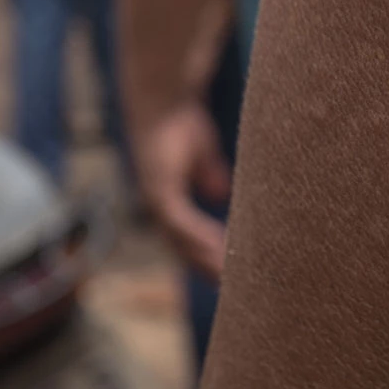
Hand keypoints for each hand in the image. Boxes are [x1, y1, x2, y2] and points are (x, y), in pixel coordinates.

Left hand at [136, 102, 231, 280]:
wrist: (161, 100)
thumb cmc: (179, 122)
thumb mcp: (202, 153)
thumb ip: (208, 173)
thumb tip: (220, 192)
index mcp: (170, 201)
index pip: (188, 237)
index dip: (206, 255)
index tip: (229, 274)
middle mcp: (161, 206)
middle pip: (182, 246)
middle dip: (205, 267)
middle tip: (231, 289)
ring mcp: (157, 199)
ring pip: (180, 240)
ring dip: (203, 258)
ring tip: (227, 277)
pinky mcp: (159, 190)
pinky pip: (178, 222)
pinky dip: (196, 237)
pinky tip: (215, 249)